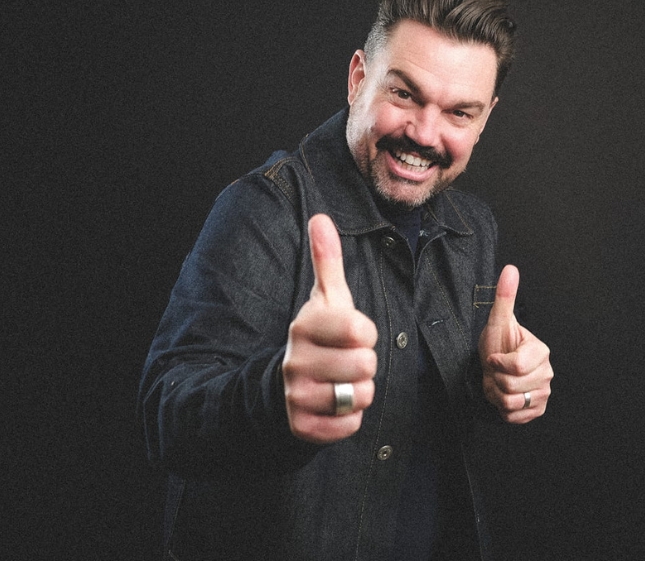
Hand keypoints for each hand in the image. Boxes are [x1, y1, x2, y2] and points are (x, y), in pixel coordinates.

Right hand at [282, 214, 377, 442]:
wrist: (279, 386)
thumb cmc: (316, 338)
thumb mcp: (323, 300)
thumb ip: (326, 261)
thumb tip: (321, 217)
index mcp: (304, 326)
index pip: (360, 329)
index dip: (365, 333)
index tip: (352, 334)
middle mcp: (295, 361)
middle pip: (365, 365)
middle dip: (365, 365)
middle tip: (347, 361)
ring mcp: (296, 395)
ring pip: (359, 396)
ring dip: (359, 392)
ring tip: (341, 383)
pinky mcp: (301, 426)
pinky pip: (348, 425)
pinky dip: (349, 418)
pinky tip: (335, 405)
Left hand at [478, 265, 552, 422]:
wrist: (494, 369)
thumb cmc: (497, 343)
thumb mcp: (498, 321)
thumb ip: (505, 296)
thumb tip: (510, 268)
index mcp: (541, 351)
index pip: (515, 366)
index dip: (497, 362)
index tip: (494, 356)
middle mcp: (547, 373)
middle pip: (511, 386)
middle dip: (494, 380)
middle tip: (496, 371)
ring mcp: (544, 393)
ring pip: (511, 403)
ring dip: (496, 394)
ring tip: (498, 382)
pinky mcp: (537, 411)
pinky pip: (513, 417)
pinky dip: (501, 409)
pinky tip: (503, 396)